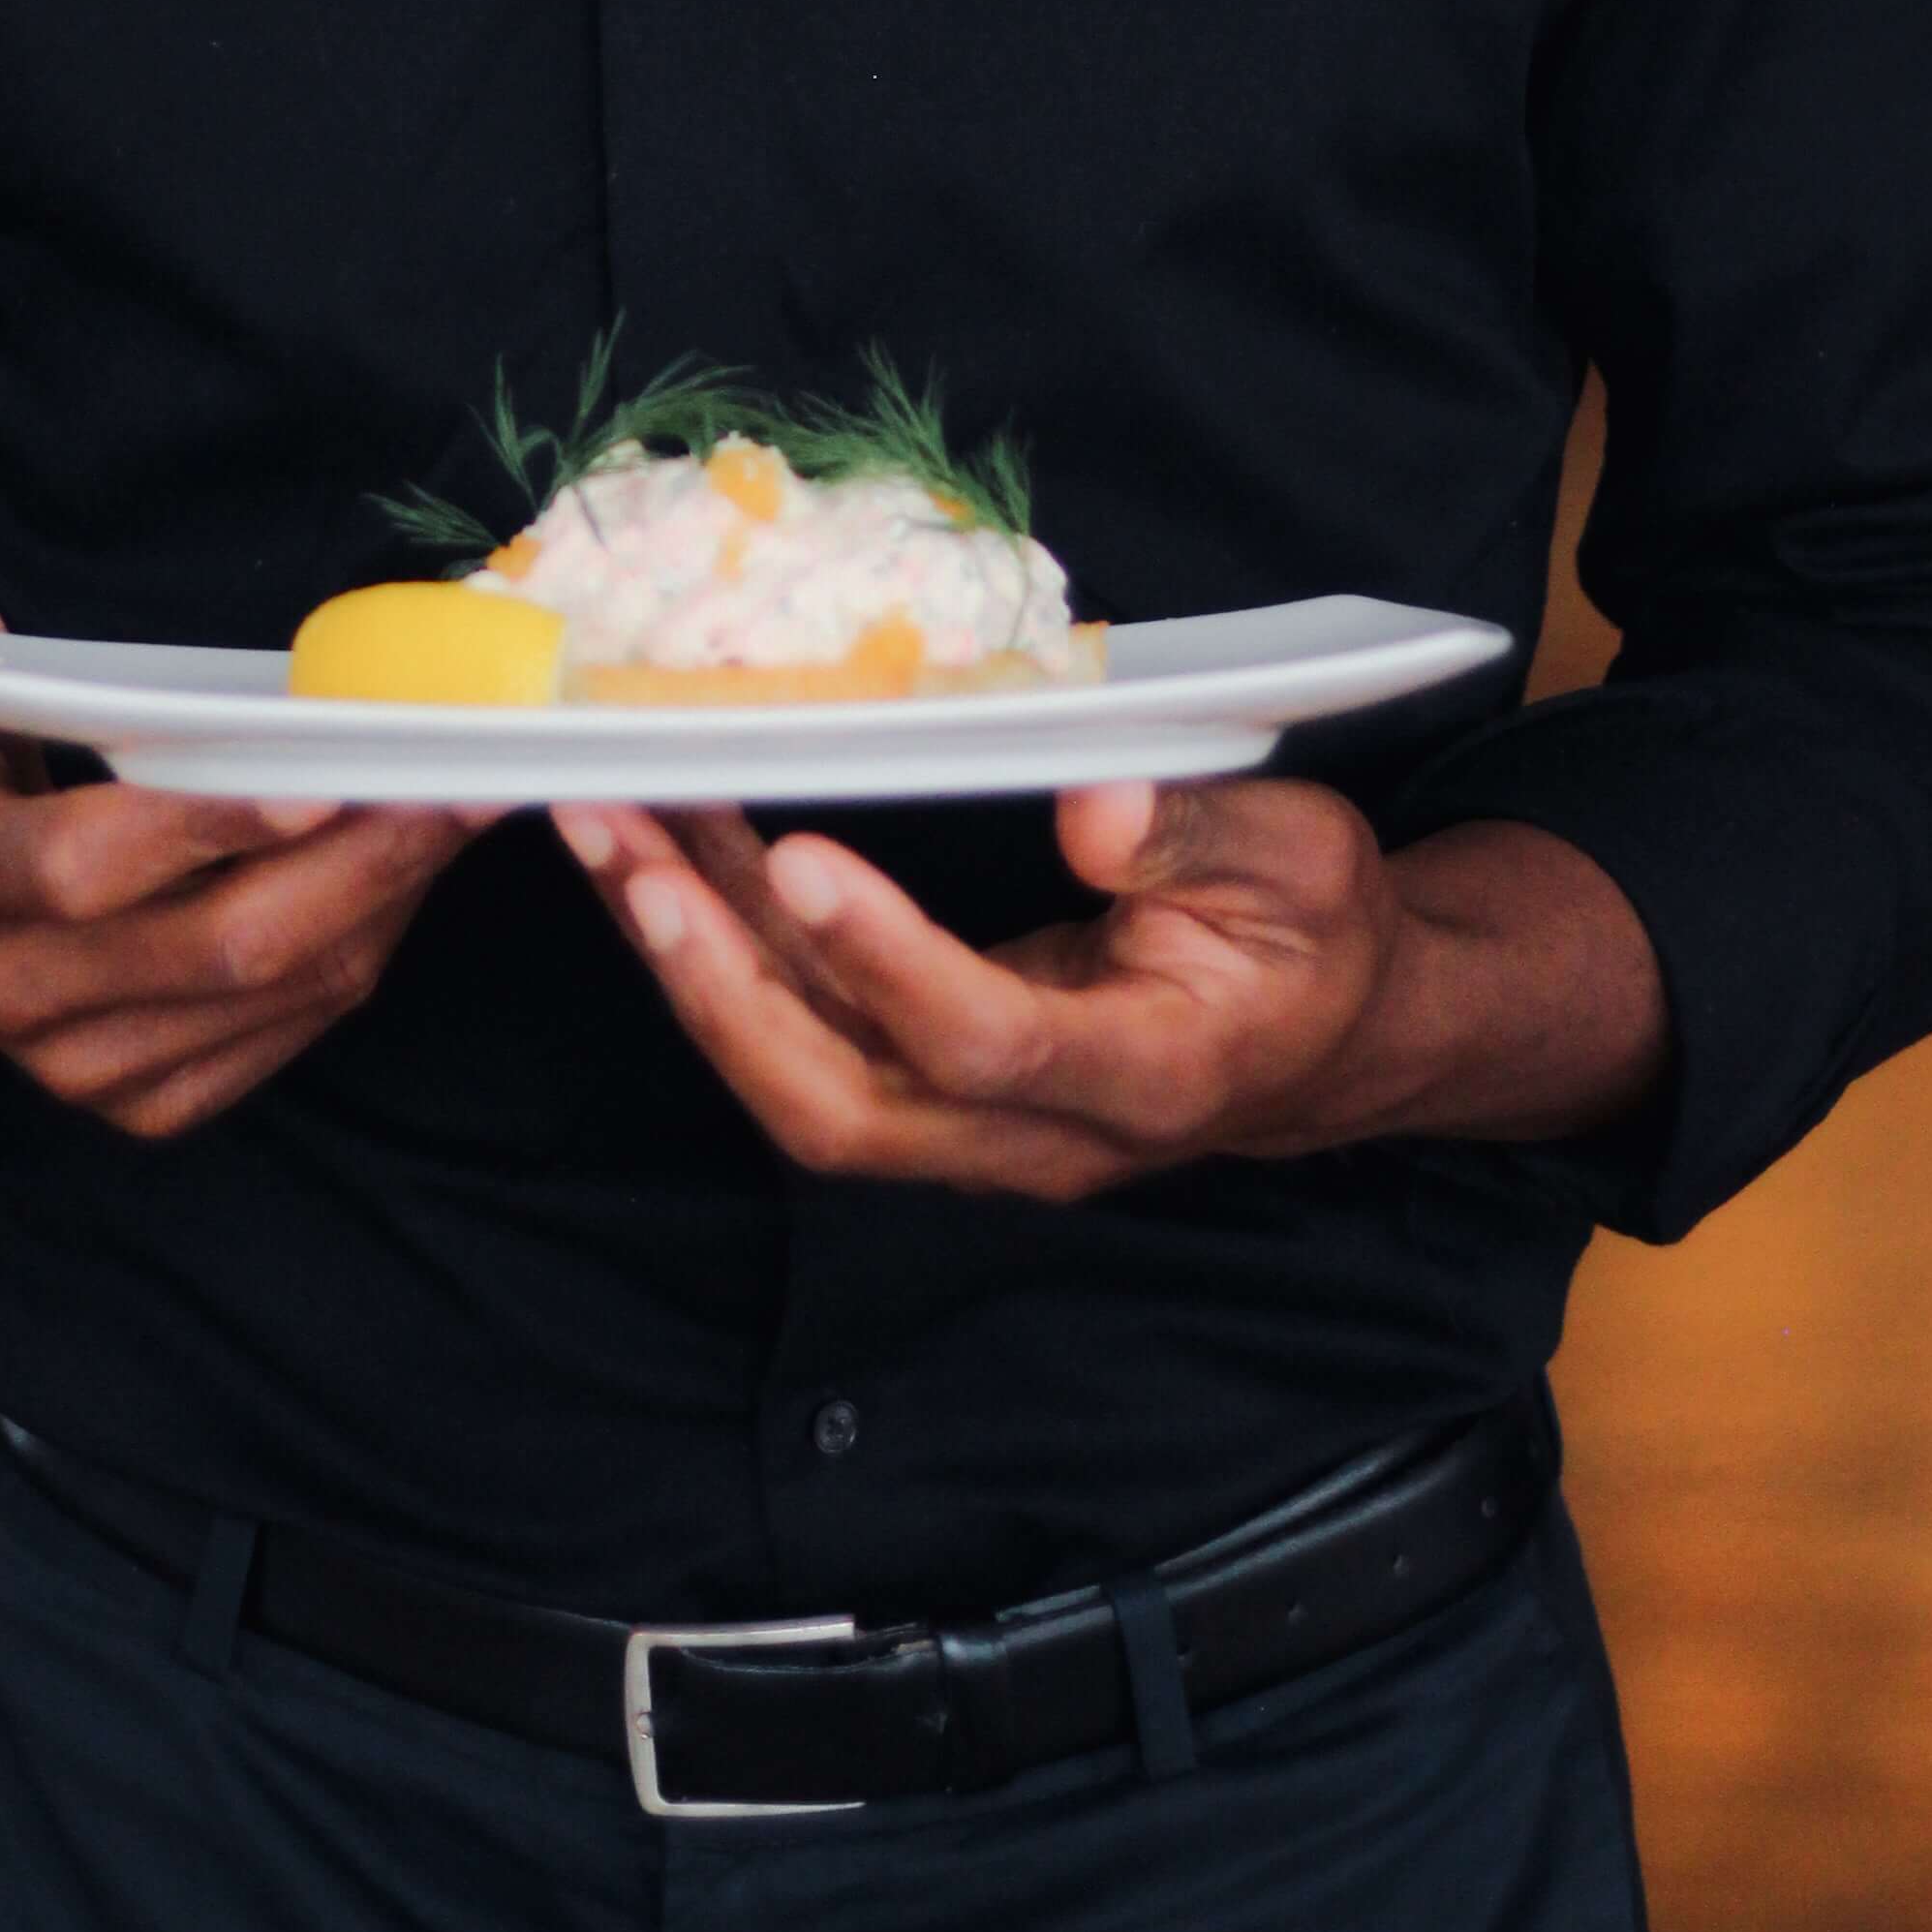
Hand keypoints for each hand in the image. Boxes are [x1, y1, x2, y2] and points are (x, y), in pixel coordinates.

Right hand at [0, 429, 480, 1137]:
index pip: (82, 866)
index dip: (204, 822)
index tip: (317, 764)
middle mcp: (7, 991)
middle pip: (212, 947)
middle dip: (351, 861)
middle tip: (456, 770)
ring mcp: (74, 1061)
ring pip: (262, 997)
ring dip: (378, 904)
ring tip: (462, 802)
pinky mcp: (133, 1093)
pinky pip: (272, 1039)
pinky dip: (353, 955)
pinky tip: (401, 870)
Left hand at [557, 785, 1666, 1201]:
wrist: (1329, 1036)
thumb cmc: (1318, 934)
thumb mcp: (1305, 858)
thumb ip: (1200, 835)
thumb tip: (1090, 798)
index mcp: (1148, 1072)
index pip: (991, 1044)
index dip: (889, 964)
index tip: (802, 859)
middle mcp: (1041, 1133)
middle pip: (845, 1108)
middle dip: (719, 987)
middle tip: (630, 853)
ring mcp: (974, 1127)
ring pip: (799, 1078)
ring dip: (689, 957)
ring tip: (603, 823)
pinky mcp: (931, 1088)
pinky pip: (804, 1036)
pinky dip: (721, 944)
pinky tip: (664, 842)